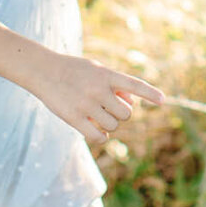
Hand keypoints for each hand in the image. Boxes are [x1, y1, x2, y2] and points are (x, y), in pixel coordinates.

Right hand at [33, 54, 162, 144]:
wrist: (43, 71)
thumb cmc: (73, 70)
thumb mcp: (96, 69)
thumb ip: (116, 84)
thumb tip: (132, 103)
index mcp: (106, 75)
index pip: (134, 84)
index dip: (150, 93)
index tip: (163, 101)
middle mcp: (98, 89)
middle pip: (126, 113)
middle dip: (121, 113)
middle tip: (109, 108)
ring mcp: (86, 104)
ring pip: (114, 125)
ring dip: (110, 124)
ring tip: (99, 117)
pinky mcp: (74, 118)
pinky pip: (98, 137)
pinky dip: (102, 137)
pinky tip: (97, 131)